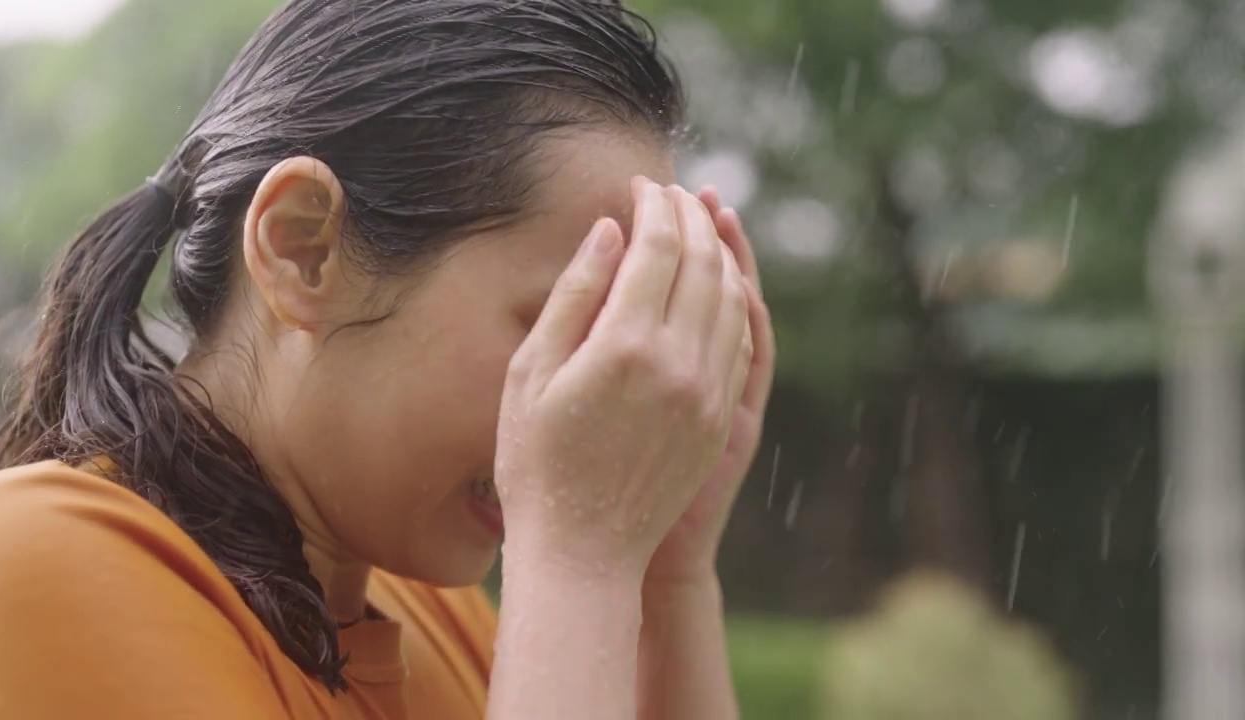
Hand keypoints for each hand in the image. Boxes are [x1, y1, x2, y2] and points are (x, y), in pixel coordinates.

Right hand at [495, 178, 753, 582]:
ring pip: (731, 298)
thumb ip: (574, 296)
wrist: (582, 550)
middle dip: (690, 216)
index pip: (657, 247)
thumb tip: (610, 231)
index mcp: (624, 346)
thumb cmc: (536, 462)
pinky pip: (740, 342)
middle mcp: (678, 364)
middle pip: (702, 263)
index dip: (652, 205)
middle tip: (671, 193)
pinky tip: (716, 286)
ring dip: (720, 253)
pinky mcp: (722, 419)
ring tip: (699, 225)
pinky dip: (733, 299)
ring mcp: (708, 393)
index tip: (639, 184)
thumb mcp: (531, 374)